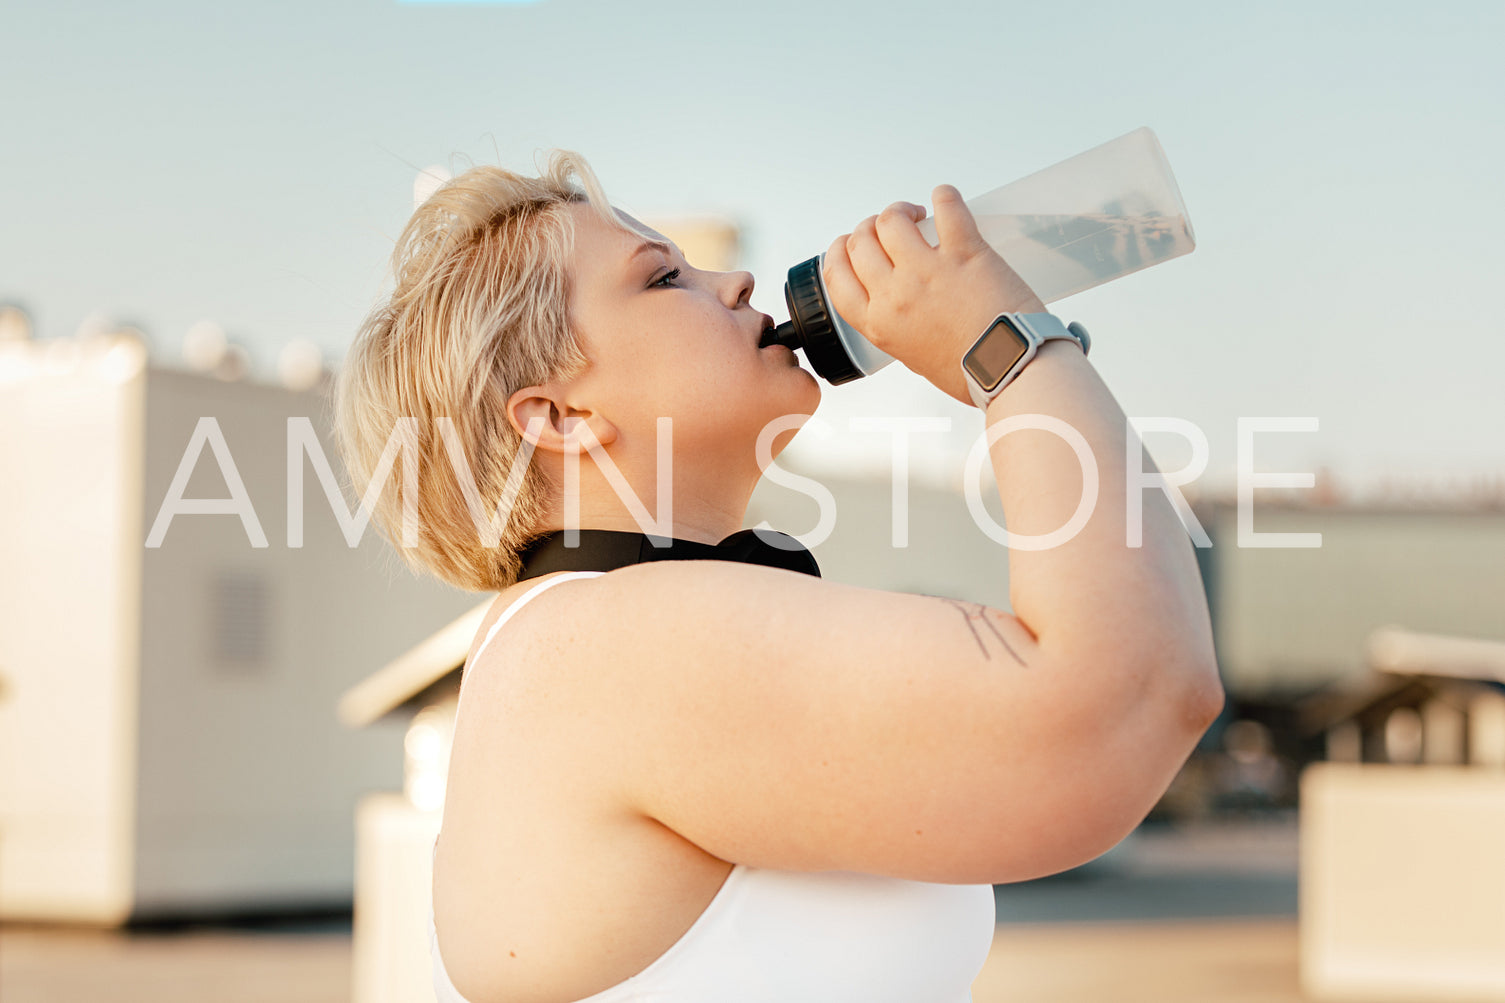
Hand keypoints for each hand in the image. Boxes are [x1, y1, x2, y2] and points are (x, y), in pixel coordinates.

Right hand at [821, 185, 1045, 404]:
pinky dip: (944, 197)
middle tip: (890, 226)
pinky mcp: (964, 253)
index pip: (837, 276)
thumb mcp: (913, 356)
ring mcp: (927, 271)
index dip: (839, 251)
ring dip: (899, 210)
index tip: (849, 243)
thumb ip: (897, 327)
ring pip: (891, 220)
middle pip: (860, 242)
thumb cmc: (971, 371)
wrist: (1012, 367)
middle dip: (869, 227)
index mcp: (878, 323)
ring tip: (917, 214)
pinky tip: (944, 198)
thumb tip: (900, 303)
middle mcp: (895, 295)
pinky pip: (947, 209)